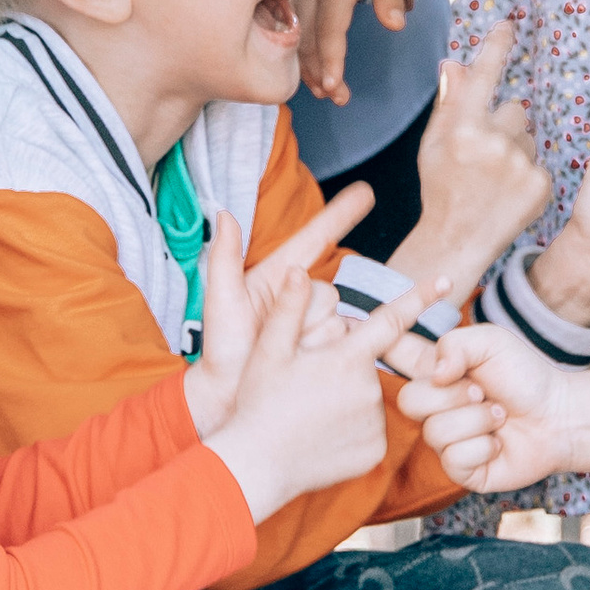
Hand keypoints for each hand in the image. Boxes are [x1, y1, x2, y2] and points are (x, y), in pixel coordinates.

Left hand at [182, 185, 373, 438]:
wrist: (231, 397)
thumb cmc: (222, 350)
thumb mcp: (221, 301)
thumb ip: (224, 257)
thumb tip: (223, 213)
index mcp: (279, 278)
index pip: (316, 238)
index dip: (341, 214)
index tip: (367, 192)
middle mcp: (302, 297)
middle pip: (327, 290)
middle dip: (305, 312)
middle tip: (270, 333)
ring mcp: (318, 324)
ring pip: (336, 317)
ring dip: (311, 335)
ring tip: (282, 353)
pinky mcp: (331, 350)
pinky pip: (343, 341)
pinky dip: (325, 350)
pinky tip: (305, 362)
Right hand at [207, 266, 429, 518]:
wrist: (259, 466)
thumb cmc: (259, 404)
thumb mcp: (268, 352)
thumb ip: (288, 309)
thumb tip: (297, 271)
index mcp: (347, 358)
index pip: (392, 319)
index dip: (420, 297)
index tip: (447, 281)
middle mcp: (370, 388)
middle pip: (367, 366)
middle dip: (344, 369)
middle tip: (307, 389)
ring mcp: (375, 422)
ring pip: (368, 399)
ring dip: (348, 400)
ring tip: (311, 415)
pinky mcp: (375, 450)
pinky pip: (370, 430)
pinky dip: (351, 430)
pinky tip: (323, 437)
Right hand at [300, 0, 410, 104]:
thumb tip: (396, 25)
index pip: (331, 28)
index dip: (331, 59)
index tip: (335, 87)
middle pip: (309, 39)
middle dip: (320, 73)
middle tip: (337, 99)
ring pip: (296, 35)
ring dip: (307, 65)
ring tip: (323, 90)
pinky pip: (288, 24)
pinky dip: (295, 48)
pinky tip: (304, 65)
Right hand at [388, 318, 578, 491]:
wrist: (558, 416)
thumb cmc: (525, 376)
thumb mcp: (492, 342)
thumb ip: (456, 344)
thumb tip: (434, 373)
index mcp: (433, 370)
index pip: (390, 355)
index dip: (371, 345)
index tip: (344, 325)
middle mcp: (432, 405)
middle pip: (408, 400)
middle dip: (453, 394)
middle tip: (482, 391)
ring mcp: (443, 440)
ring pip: (436, 431)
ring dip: (478, 420)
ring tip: (499, 415)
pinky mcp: (459, 469)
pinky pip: (454, 458)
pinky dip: (485, 446)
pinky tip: (499, 442)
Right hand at [393, 18, 550, 302]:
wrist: (458, 241)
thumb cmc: (441, 189)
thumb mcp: (433, 145)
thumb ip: (448, 103)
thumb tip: (454, 63)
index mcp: (463, 128)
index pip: (483, 76)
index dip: (495, 48)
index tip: (507, 25)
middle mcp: (494, 141)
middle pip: (513, 110)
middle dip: (502, 126)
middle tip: (483, 157)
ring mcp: (521, 164)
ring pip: (528, 137)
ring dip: (516, 150)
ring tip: (495, 180)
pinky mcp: (541, 184)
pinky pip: (539, 162)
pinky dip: (527, 174)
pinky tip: (508, 193)